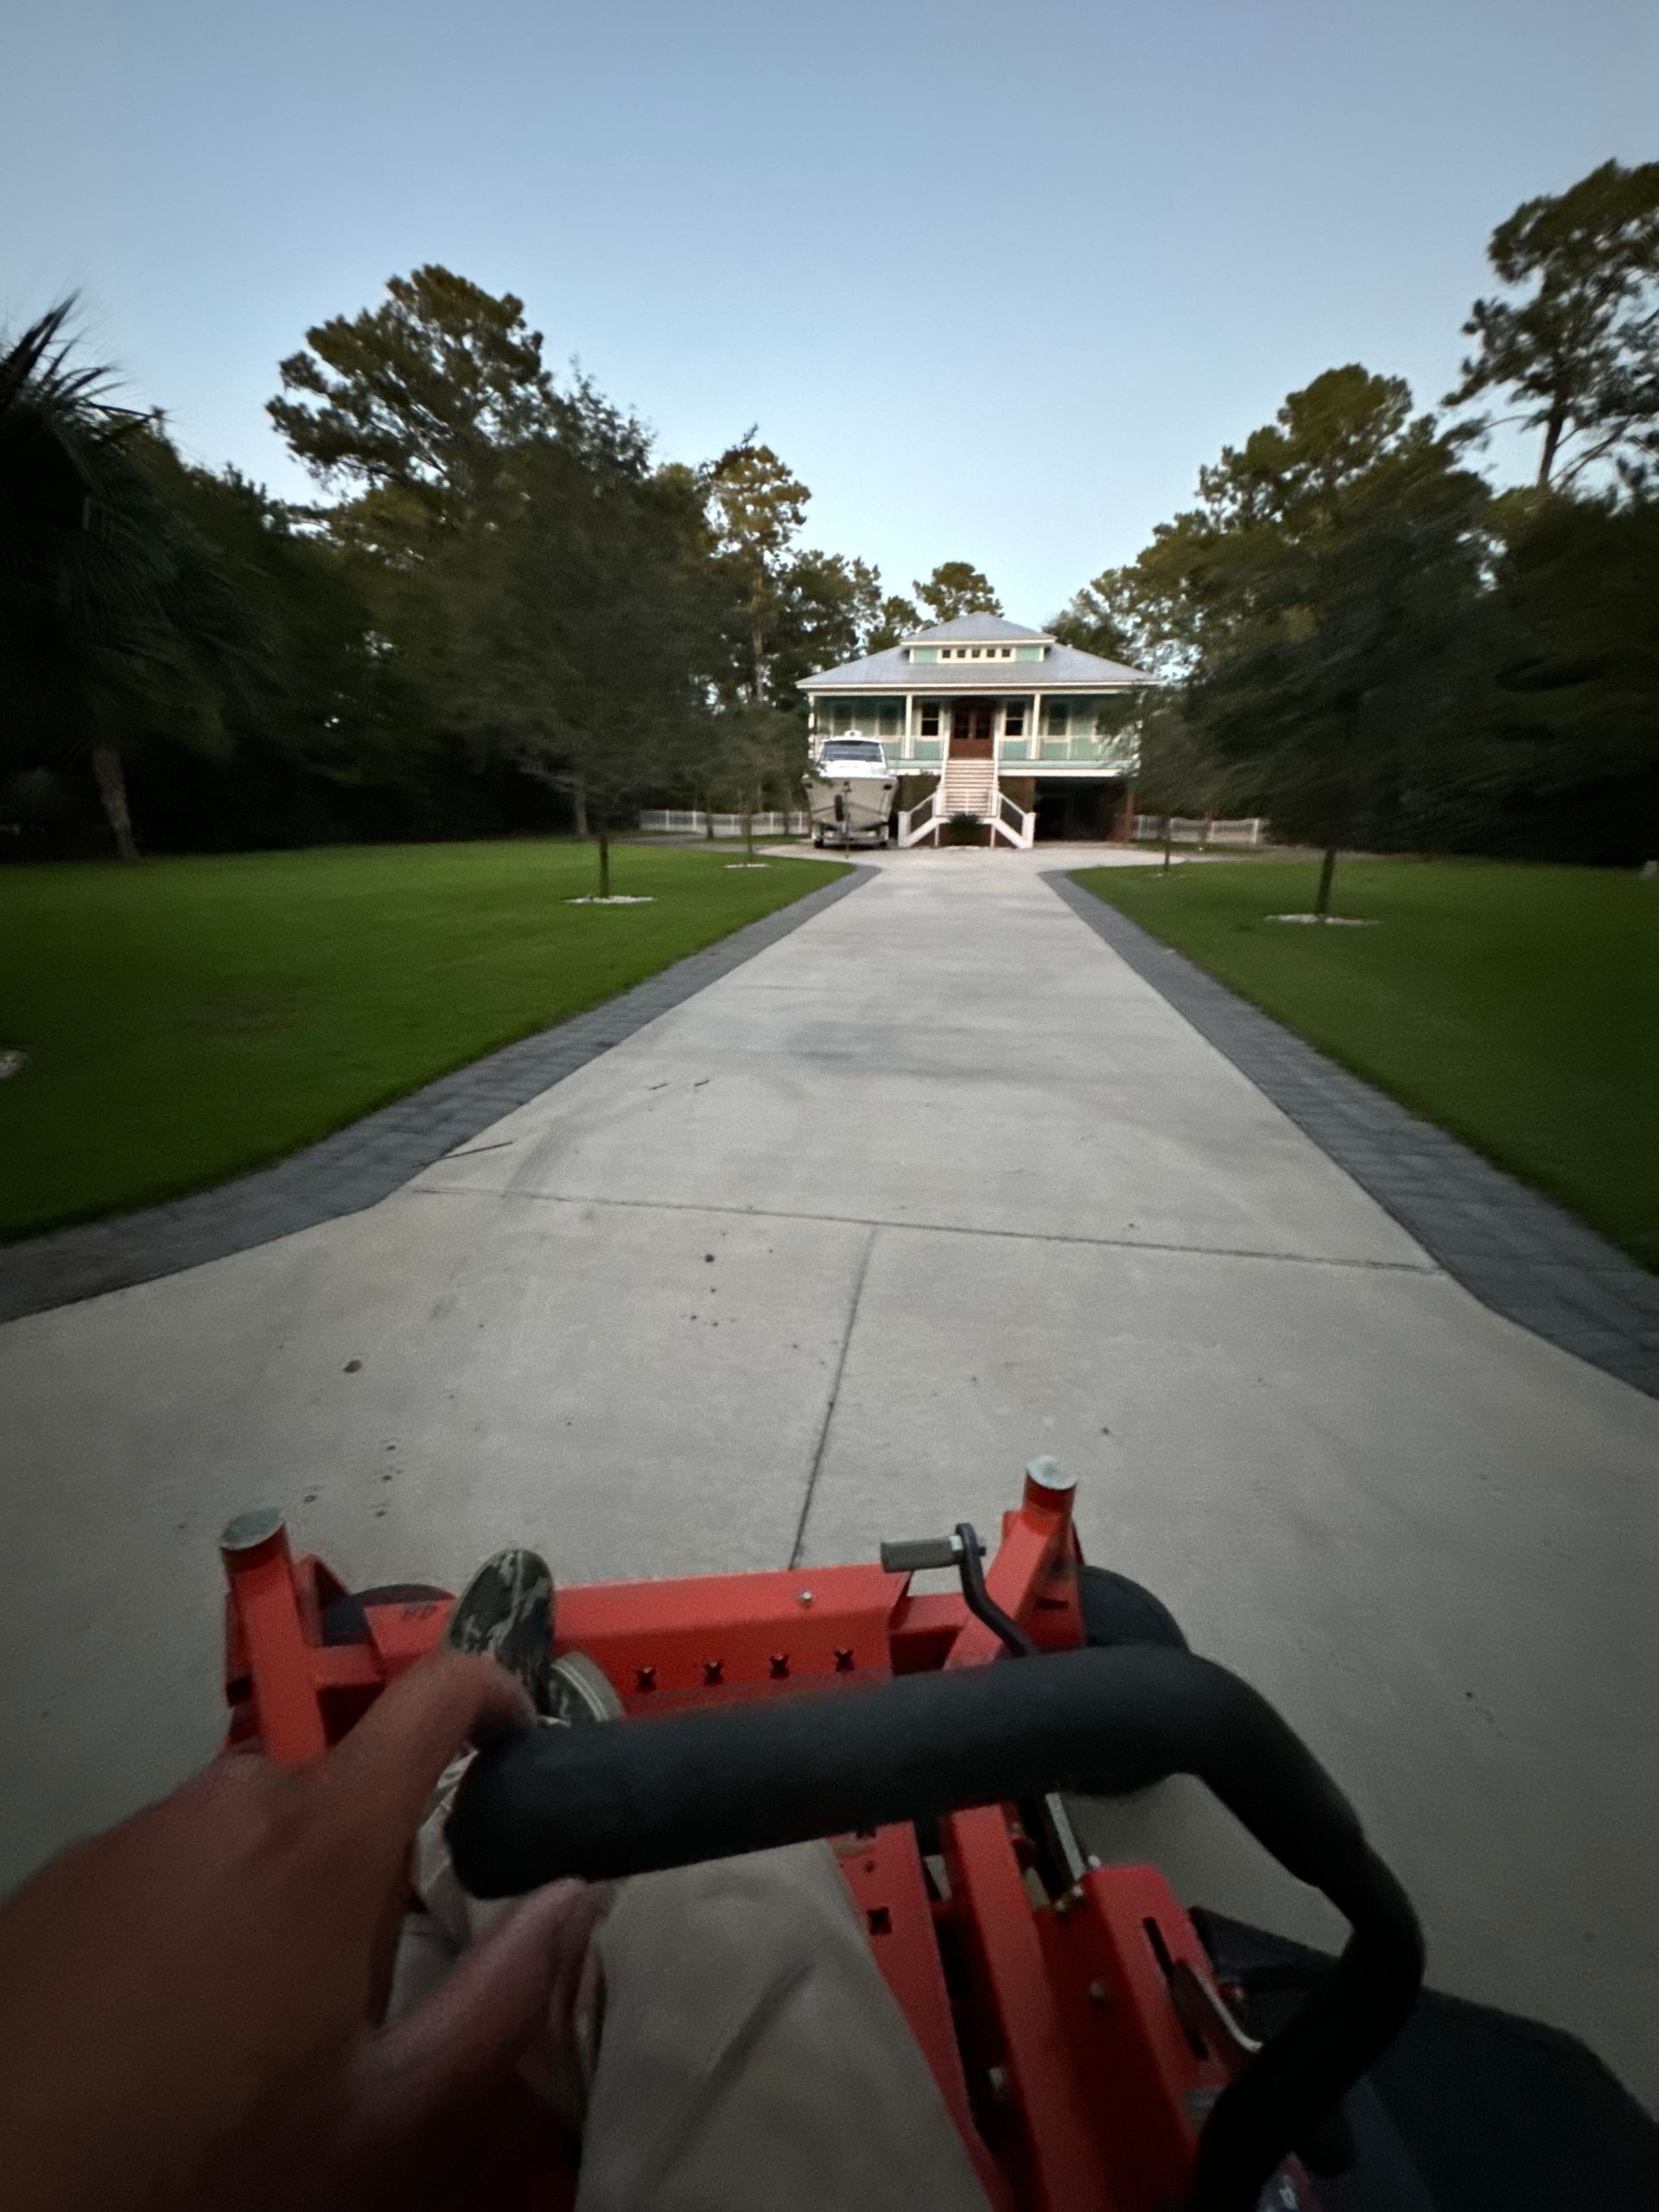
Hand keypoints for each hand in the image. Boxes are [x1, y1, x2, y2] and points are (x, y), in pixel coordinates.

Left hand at [0, 1652, 604, 2211]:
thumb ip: (503, 1996)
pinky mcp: (61, 1876)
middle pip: (339, 1790)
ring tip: (244, 2025)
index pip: (437, 1694)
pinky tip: (159, 2024)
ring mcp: (133, 1832)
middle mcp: (230, 1801)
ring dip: (272, 1894)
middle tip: (353, 1989)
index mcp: (326, 1840)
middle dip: (366, 1864)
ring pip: (246, 1830)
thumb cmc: (204, 2165)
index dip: (496, 1694)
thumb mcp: (385, 2119)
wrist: (0, 2193)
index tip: (519, 1742)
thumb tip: (579, 1895)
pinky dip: (185, 1919)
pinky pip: (160, 1865)